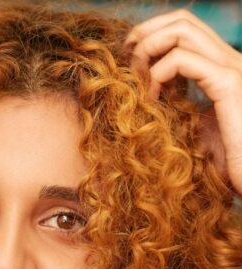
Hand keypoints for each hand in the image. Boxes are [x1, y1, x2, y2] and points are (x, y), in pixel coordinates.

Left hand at [126, 9, 241, 194]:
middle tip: (124, 58)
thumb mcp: (194, 126)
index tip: (127, 59)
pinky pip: (183, 60)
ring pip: (182, 29)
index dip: (151, 35)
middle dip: (145, 33)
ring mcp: (232, 69)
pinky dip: (157, 74)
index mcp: (221, 69)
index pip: (185, 30)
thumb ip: (177, 104)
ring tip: (135, 79)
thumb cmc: (224, 162)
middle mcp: (229, 61)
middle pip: (182, 20)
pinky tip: (150, 98)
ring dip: (148, 48)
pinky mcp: (229, 84)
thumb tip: (147, 97)